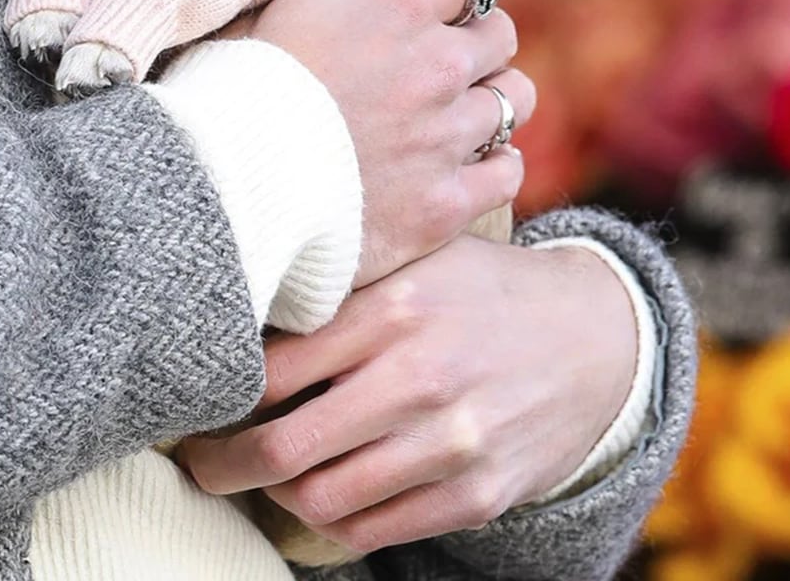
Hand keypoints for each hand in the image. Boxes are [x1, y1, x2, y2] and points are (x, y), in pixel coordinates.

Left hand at [177, 236, 637, 553]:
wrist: (592, 336)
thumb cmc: (482, 289)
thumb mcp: (420, 259)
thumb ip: (345, 286)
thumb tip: (245, 319)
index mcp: (396, 306)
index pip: (272, 369)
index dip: (219, 394)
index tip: (198, 400)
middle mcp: (419, 376)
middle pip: (282, 449)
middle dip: (221, 465)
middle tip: (200, 459)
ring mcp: (451, 443)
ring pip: (321, 500)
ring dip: (275, 496)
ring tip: (261, 476)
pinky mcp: (477, 494)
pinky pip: (375, 530)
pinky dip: (332, 520)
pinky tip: (321, 493)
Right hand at [250, 0, 535, 286]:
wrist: (223, 184)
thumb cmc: (244, 83)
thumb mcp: (297, 1)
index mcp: (400, 2)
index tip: (455, 4)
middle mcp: (436, 63)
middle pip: (501, 35)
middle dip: (478, 44)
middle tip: (445, 63)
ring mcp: (445, 135)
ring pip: (515, 100)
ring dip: (493, 101)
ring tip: (459, 114)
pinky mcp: (444, 203)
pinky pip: (507, 173)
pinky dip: (494, 165)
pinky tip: (470, 165)